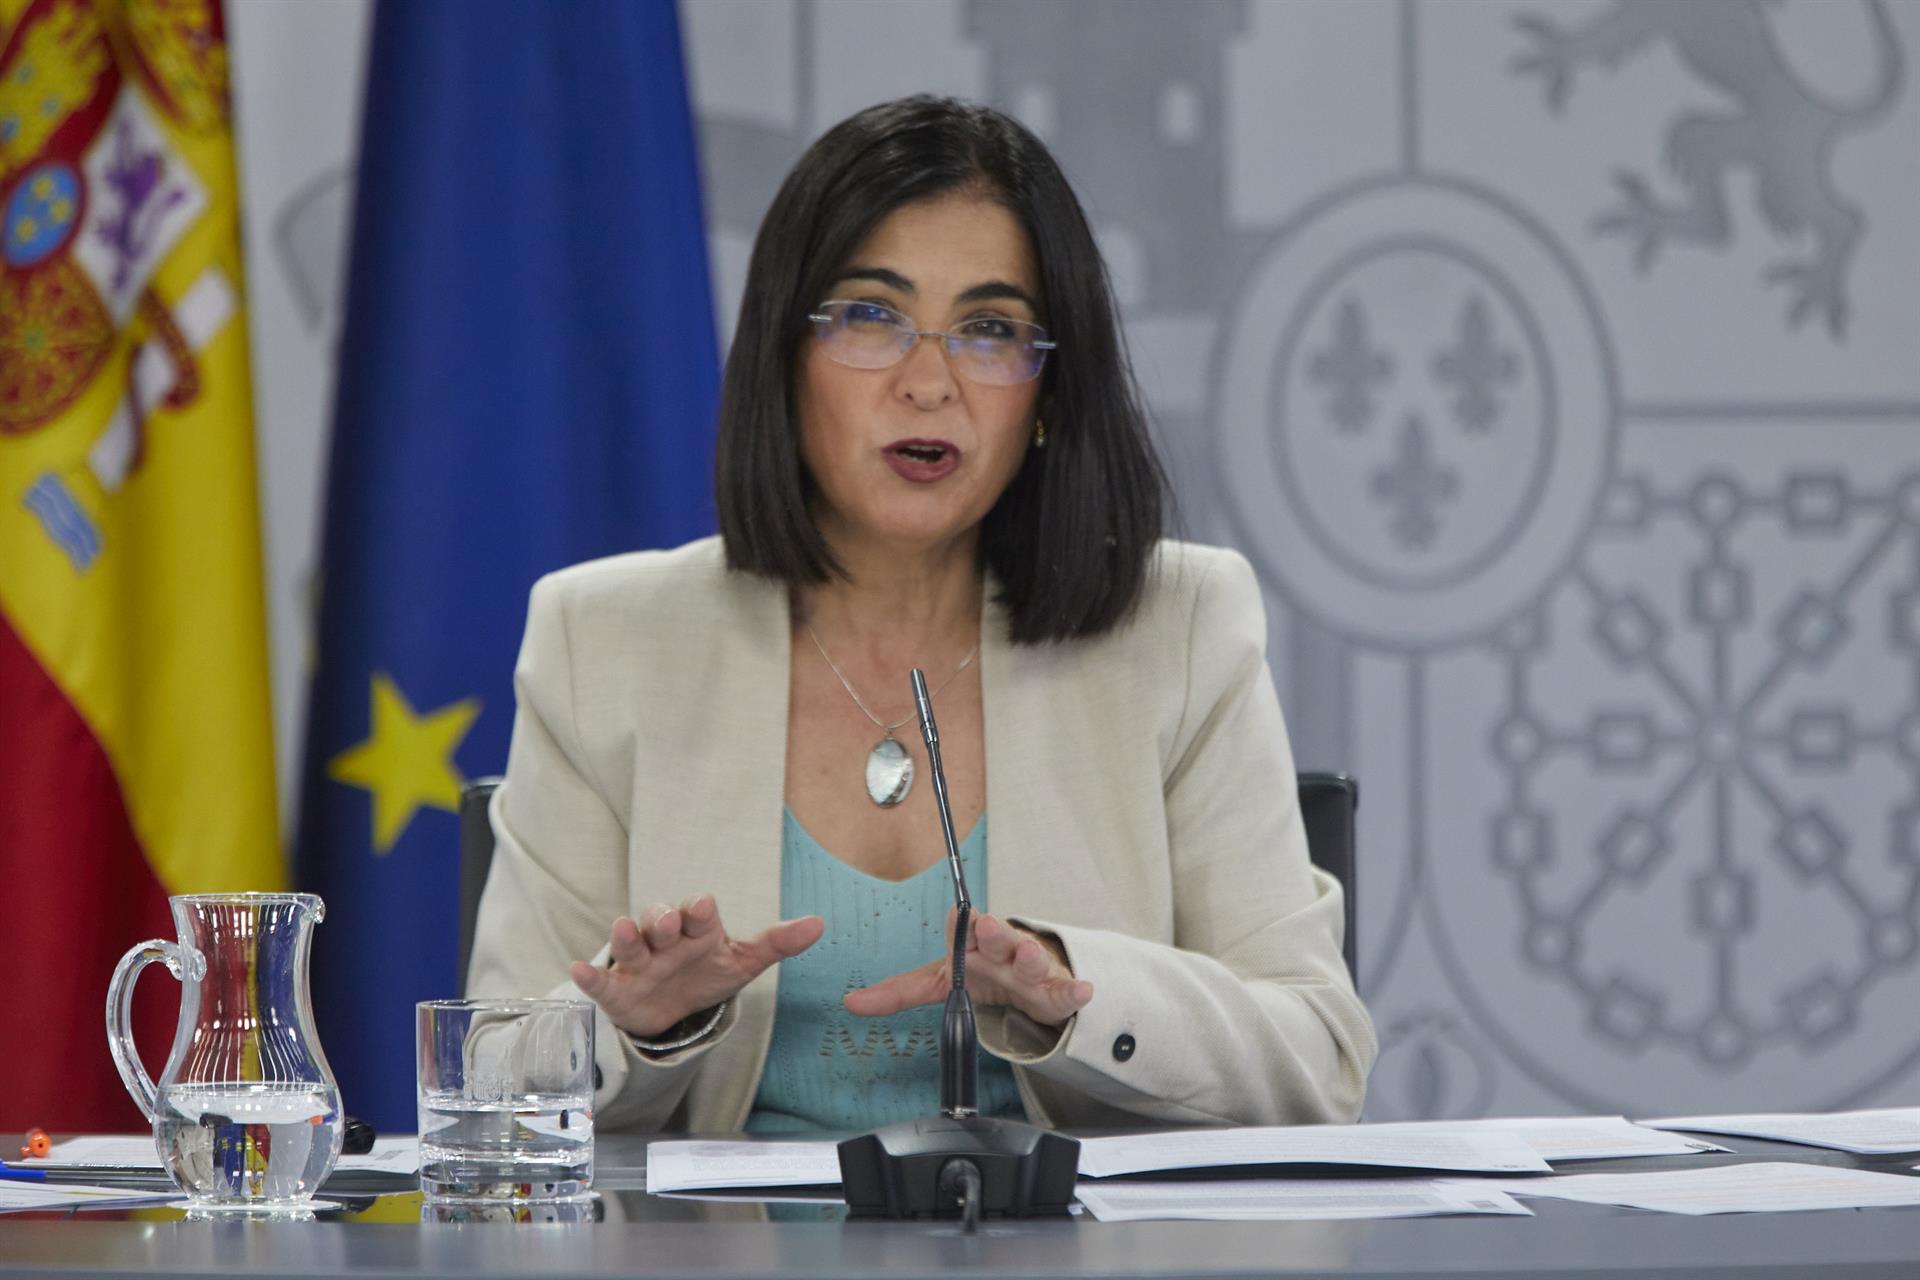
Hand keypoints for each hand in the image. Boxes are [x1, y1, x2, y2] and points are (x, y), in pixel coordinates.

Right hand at [569, 893, 822, 1038]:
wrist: (675, 1009)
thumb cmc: (709, 972)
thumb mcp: (744, 961)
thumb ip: (778, 943)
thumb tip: (819, 923)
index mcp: (698, 929)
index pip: (698, 913)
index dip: (700, 910)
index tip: (705, 907)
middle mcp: (665, 940)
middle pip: (660, 921)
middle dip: (662, 918)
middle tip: (667, 920)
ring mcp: (639, 963)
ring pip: (630, 944)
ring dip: (626, 935)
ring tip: (622, 929)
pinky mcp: (616, 990)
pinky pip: (601, 980)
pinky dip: (589, 977)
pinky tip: (578, 970)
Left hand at [843, 909, 1092, 1027]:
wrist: (1026, 983)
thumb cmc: (982, 972)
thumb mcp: (940, 981)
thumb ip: (898, 992)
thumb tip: (850, 1002)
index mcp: (974, 942)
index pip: (966, 928)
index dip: (963, 926)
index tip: (961, 920)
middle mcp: (1003, 949)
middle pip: (1000, 937)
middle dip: (995, 933)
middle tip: (989, 927)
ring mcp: (1032, 969)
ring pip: (1032, 960)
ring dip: (1030, 956)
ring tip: (1028, 955)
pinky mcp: (1056, 991)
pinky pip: (1066, 992)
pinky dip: (1074, 992)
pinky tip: (1083, 991)